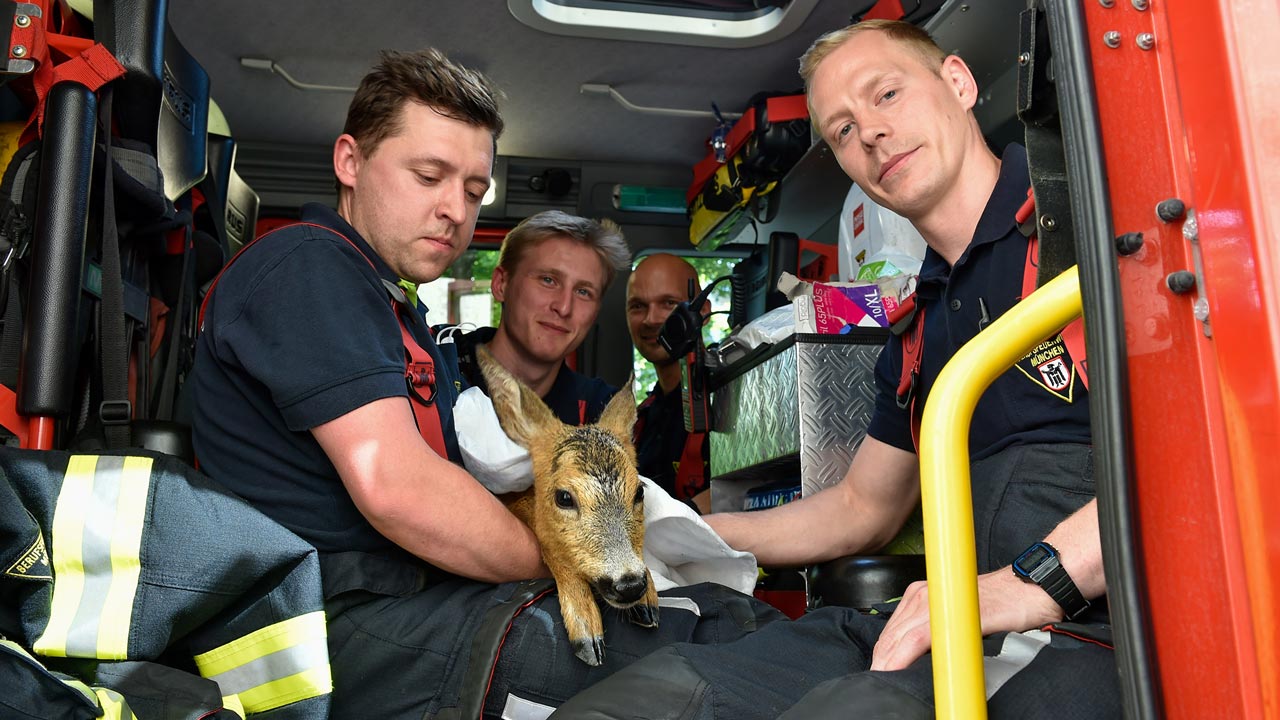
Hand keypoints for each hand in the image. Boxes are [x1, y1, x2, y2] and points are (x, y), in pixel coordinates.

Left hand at [869, 568, 1062, 670]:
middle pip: (888, 638)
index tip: (879, 676)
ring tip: (883, 685)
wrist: (1032, 590)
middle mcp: (921, 595)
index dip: (882, 656)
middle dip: (881, 664)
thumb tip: (923, 660)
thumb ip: (938, 633)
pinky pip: (917, 640)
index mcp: (920, 596)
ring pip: (898, 639)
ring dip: (888, 665)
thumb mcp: (959, 617)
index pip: (891, 632)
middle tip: (876, 686)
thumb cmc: (1002, 605)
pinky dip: (904, 659)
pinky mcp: (949, 614)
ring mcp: (933, 601)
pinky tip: (898, 674)